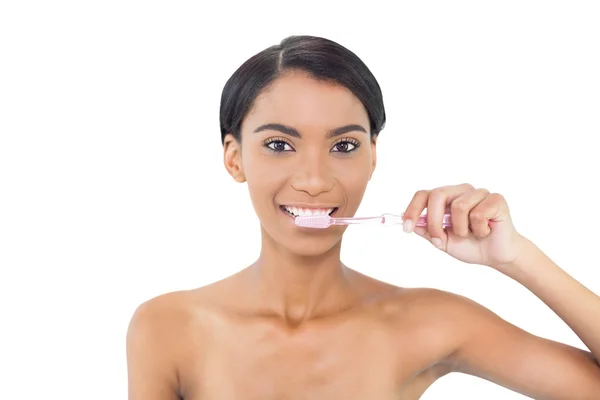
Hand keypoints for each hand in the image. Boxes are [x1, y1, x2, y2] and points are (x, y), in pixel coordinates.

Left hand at [402, 183, 525, 267]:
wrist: (496, 256)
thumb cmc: (470, 245)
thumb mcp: (442, 241)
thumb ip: (427, 231)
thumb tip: (412, 223)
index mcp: (446, 198)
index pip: (423, 194)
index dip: (413, 210)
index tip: (407, 228)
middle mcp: (461, 191)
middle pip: (437, 195)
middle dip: (434, 222)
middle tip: (440, 240)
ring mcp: (479, 193)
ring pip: (458, 207)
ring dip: (461, 229)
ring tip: (471, 234)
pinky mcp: (495, 199)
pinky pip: (478, 214)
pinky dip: (479, 229)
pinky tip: (486, 231)